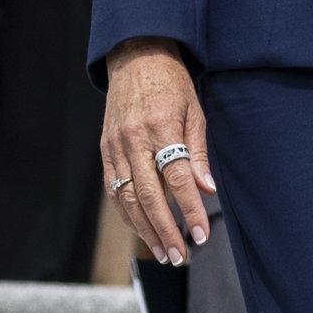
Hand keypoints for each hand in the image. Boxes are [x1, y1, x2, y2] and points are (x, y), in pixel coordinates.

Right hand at [100, 40, 214, 265]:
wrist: (135, 57)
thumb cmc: (171, 84)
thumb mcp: (195, 111)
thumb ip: (199, 152)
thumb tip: (208, 190)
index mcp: (162, 127)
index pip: (178, 178)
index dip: (190, 210)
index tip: (202, 235)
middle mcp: (134, 139)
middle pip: (149, 196)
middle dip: (165, 231)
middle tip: (180, 256)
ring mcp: (115, 146)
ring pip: (128, 198)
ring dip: (145, 230)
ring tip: (163, 252)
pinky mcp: (105, 150)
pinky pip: (114, 190)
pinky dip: (127, 214)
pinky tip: (141, 230)